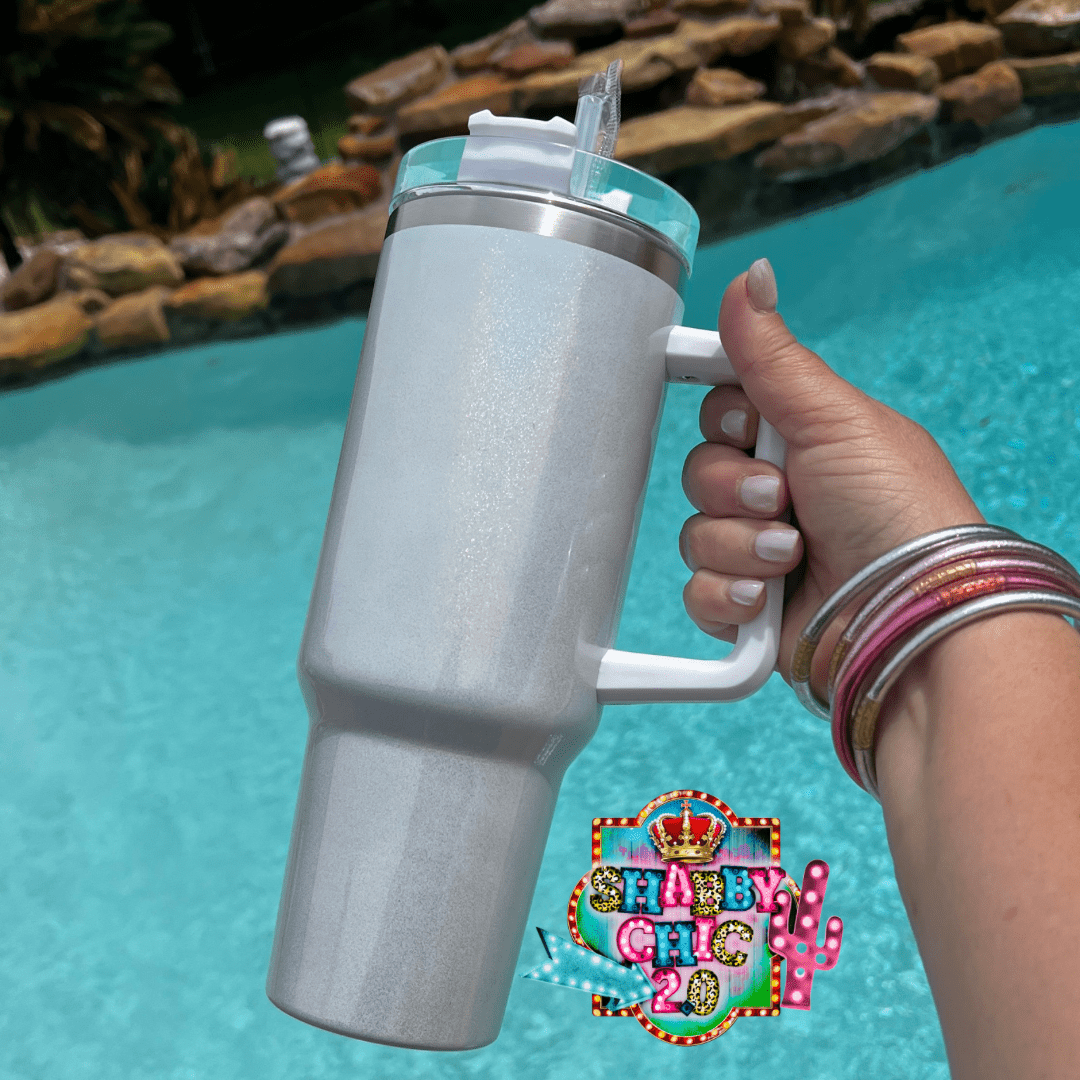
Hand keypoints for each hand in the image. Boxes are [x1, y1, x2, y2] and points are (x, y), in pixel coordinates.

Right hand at [680, 259, 981, 686]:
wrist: (910, 613)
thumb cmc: (897, 509)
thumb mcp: (834, 417)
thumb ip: (773, 354)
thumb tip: (753, 276)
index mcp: (802, 440)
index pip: (726, 410)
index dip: (724, 416)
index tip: (739, 422)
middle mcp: (780, 493)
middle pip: (701, 472)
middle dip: (736, 488)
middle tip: (785, 497)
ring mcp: (762, 552)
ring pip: (696, 534)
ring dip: (739, 544)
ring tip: (791, 555)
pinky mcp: (749, 608)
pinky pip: (698, 591)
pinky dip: (728, 594)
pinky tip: (766, 598)